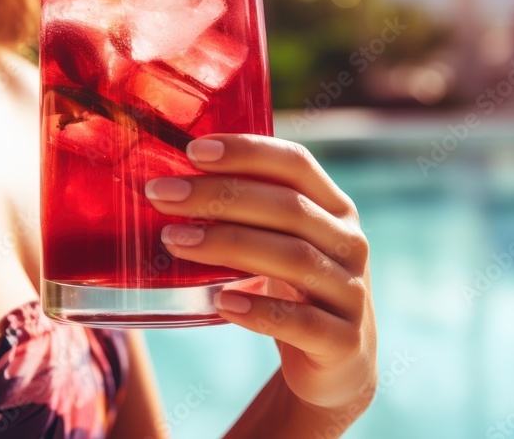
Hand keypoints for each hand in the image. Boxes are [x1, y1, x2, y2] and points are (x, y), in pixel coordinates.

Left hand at [144, 134, 376, 413]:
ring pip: (294, 259)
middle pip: (289, 207)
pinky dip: (258, 312)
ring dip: (228, 245)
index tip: (193, 151)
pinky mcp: (343, 342)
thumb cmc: (293, 289)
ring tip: (175, 241)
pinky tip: (220, 303)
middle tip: (162, 195)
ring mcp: (351, 293)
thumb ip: (246, 212)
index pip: (296, 163)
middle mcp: (349, 243)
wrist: (337, 362)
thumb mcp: (281, 242)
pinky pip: (301, 323)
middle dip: (220, 195)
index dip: (247, 151)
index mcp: (334, 208)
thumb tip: (168, 182)